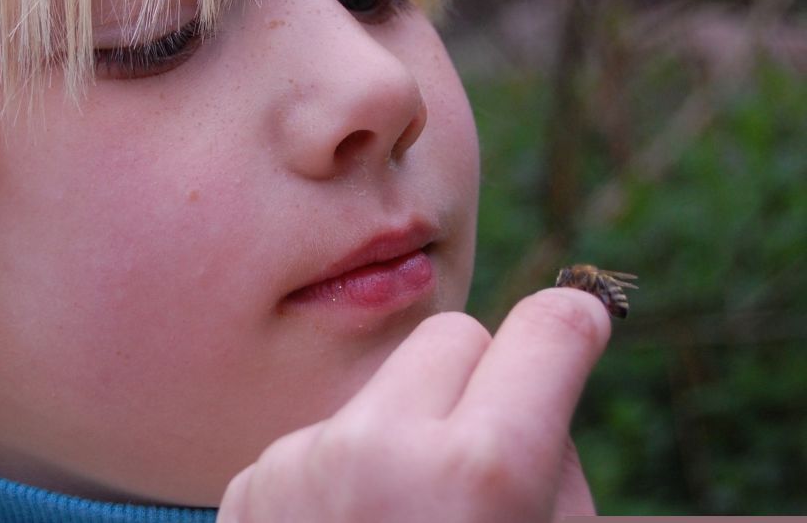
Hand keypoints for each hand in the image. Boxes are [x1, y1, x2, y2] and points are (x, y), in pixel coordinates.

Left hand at [218, 288, 609, 522]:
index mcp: (480, 469)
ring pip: (382, 387)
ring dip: (403, 429)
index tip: (578, 326)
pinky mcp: (251, 483)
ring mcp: (303, 462)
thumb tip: (527, 389)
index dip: (574, 326)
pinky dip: (343, 471)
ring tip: (396, 516)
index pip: (547, 329)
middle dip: (477, 377)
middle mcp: (380, 448)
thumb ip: (546, 457)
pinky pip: (323, 434)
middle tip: (479, 450)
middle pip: (449, 334)